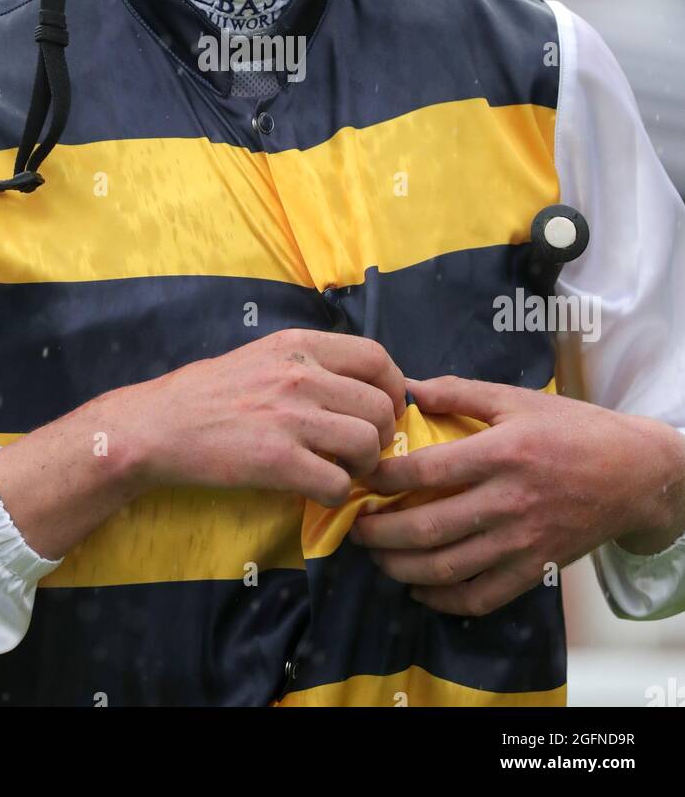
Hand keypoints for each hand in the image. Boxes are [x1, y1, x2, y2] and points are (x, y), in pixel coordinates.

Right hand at [124, 328, 405, 506]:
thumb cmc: (210, 393)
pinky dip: (336, 494)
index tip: (385, 409)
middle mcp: (301, 373)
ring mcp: (290, 417)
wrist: (159, 426)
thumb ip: (311, 364)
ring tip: (339, 470)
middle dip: (381, 436)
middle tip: (359, 450)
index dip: (393, 388)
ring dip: (362, 467)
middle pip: (380, 406)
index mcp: (299, 344)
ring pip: (367, 445)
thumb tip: (361, 388)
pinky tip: (316, 489)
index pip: (377, 356)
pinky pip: (337, 483)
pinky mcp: (277, 460)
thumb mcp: (263, 355)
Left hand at [349, 374, 684, 615]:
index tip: (358, 477)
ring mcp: (522, 541)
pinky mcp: (535, 569)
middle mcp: (508, 501)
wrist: (633, 473)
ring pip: (447, 568)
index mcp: (501, 453)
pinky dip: (444, 600)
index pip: (426, 471)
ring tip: (377, 556)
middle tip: (355, 527)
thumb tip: (409, 387)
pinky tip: (420, 589)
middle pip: (428, 528)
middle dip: (380, 532)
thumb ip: (460, 392)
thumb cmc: (572, 429)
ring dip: (401, 568)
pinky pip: (481, 596)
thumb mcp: (516, 399)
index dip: (383, 478)